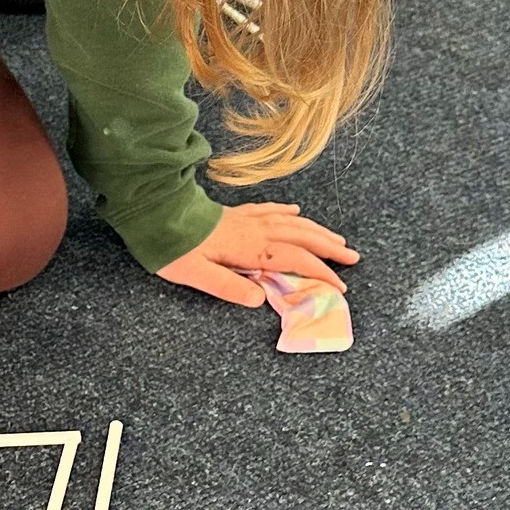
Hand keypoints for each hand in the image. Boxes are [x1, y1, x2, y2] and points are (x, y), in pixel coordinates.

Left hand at [156, 203, 359, 308]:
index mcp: (251, 248)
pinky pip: (268, 209)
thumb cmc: (172, 247)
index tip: (340, 286)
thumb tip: (260, 300)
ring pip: (291, 222)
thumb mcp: (197, 275)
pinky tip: (295, 212)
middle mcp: (255, 231)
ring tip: (336, 238)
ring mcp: (246, 219)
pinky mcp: (234, 213)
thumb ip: (229, 288)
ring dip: (316, 230)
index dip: (320, 273)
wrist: (156, 212)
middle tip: (353, 257)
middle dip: (329, 248)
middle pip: (301, 238)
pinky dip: (286, 212)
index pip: (295, 261)